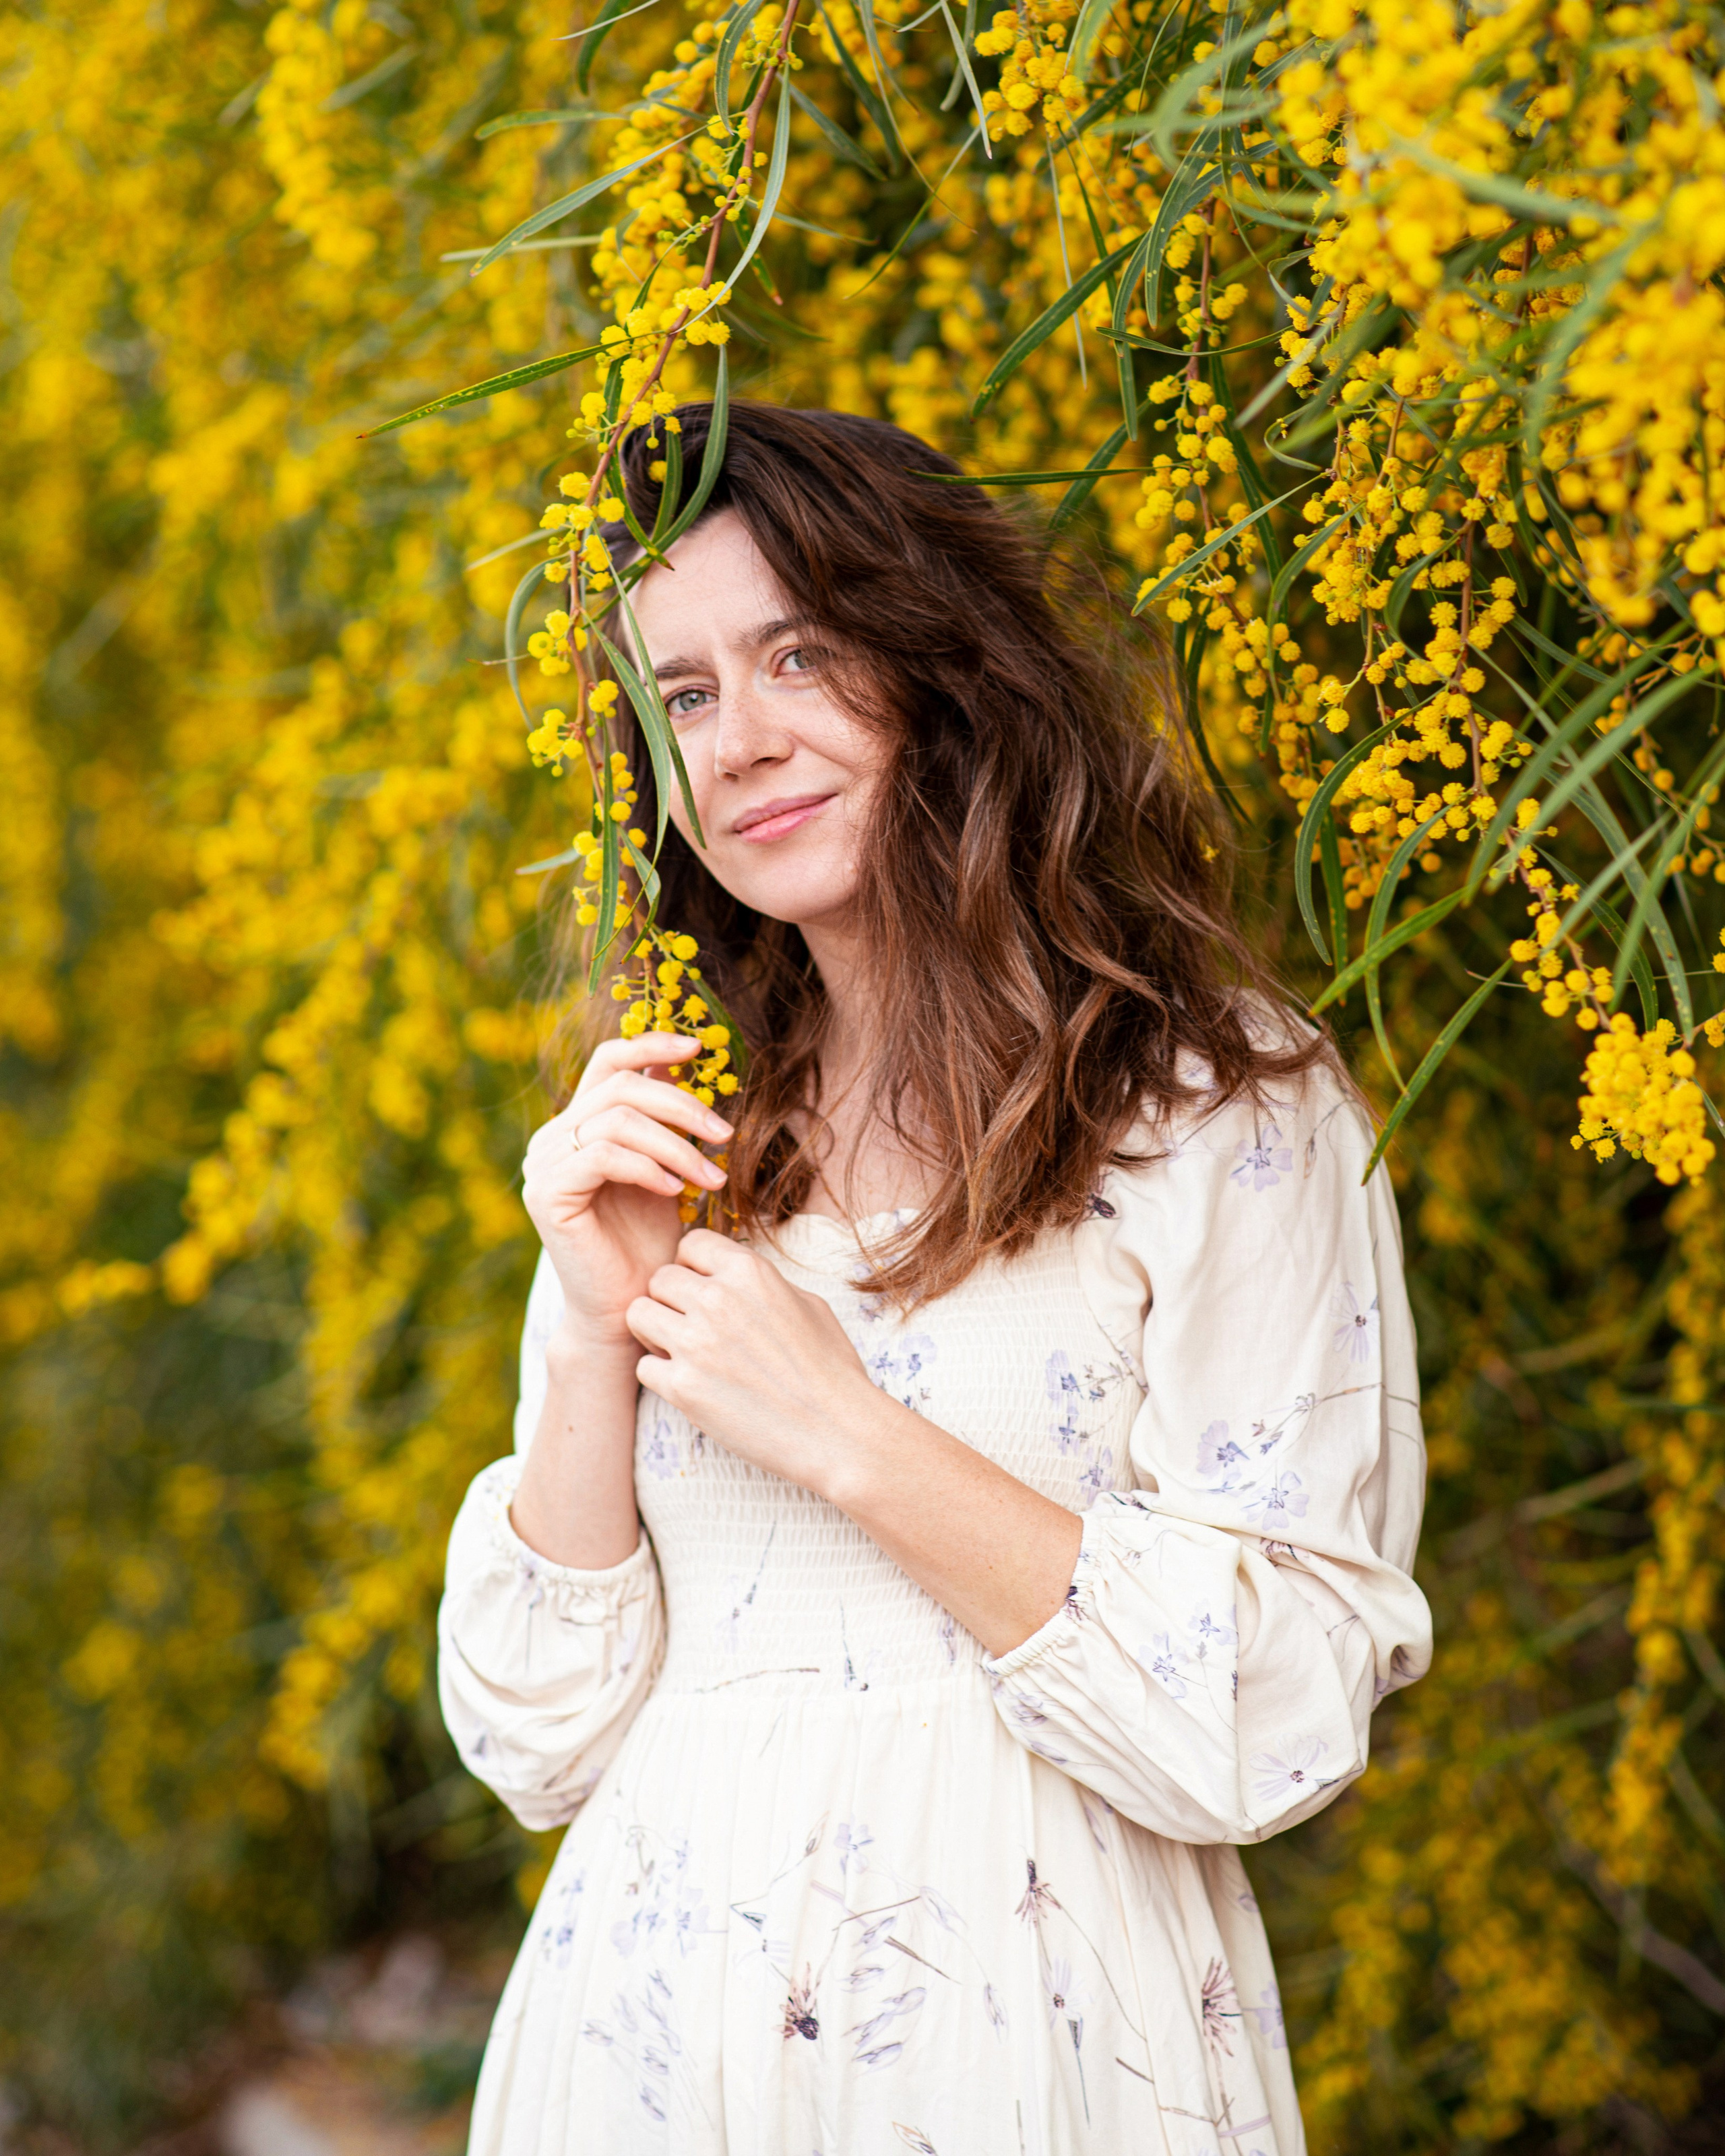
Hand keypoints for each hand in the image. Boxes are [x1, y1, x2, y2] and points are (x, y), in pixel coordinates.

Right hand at [522, 1034, 733, 1349]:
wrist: (626, 1310)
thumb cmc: (649, 1243)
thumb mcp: (667, 1168)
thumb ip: (664, 1119)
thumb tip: (682, 1062)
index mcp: (577, 1124)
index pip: (609, 1061)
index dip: (652, 1044)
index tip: (700, 1047)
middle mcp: (552, 1138)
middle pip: (621, 1086)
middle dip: (683, 1105)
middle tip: (726, 1135)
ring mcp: (543, 1164)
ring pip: (618, 1120)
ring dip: (677, 1145)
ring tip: (713, 1178)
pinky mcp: (545, 1193)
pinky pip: (604, 1156)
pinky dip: (648, 1168)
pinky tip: (677, 1192)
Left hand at [625, 1229, 887, 1492]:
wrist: (835, 1431)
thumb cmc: (830, 1369)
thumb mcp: (808, 1304)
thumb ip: (761, 1283)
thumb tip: (733, 1276)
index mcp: (750, 1273)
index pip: (691, 1243)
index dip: (694, 1265)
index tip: (704, 1286)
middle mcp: (718, 1300)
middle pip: (659, 1278)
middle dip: (671, 1299)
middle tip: (691, 1323)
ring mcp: (696, 1344)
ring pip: (639, 1314)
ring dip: (655, 1330)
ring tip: (680, 1348)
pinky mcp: (683, 1388)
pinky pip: (644, 1365)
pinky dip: (660, 1374)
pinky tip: (688, 1383)